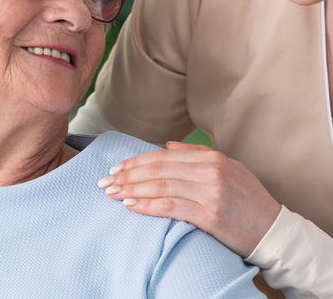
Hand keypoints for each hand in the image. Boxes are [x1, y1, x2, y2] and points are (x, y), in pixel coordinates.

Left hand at [97, 142, 280, 256]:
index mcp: (211, 157)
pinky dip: (147, 205)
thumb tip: (166, 147)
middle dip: (127, 175)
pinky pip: (170, 207)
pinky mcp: (210, 214)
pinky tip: (131, 206)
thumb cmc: (247, 201)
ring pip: (160, 186)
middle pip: (157, 169)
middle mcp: (210, 170)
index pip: (162, 156)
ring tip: (113, 194)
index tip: (115, 169)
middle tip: (105, 182)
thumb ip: (196, 155)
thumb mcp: (228, 169)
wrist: (273, 231)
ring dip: (131, 190)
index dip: (135, 162)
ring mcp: (210, 192)